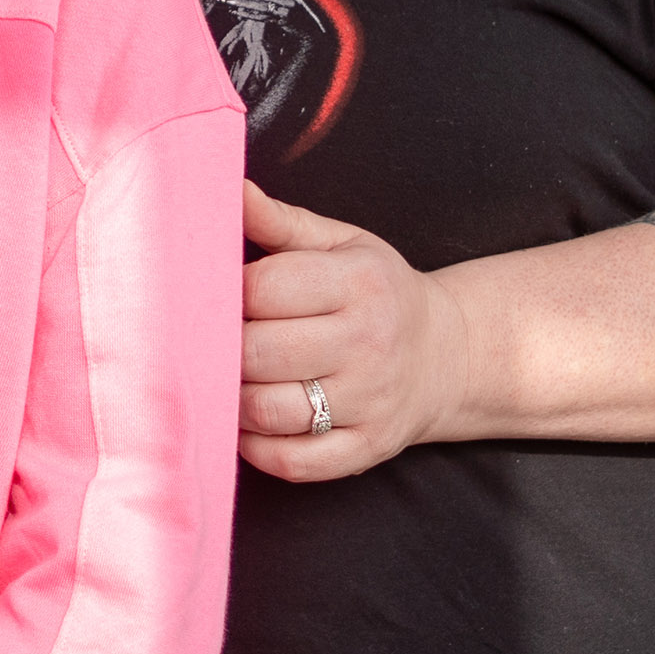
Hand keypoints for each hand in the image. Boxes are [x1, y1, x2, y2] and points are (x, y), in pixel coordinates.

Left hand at [234, 183, 469, 483]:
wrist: (448, 354)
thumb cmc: (377, 291)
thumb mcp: (342, 243)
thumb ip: (281, 222)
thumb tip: (227, 190)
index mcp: (359, 282)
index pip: (263, 288)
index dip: (223, 293)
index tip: (213, 295)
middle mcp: (369, 343)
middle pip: (259, 352)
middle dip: (219, 348)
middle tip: (206, 342)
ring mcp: (370, 402)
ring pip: (269, 411)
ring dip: (231, 399)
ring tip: (223, 380)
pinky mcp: (368, 449)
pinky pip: (294, 463)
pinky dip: (257, 448)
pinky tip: (246, 423)